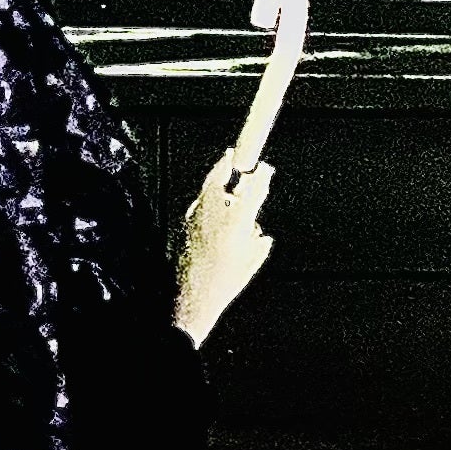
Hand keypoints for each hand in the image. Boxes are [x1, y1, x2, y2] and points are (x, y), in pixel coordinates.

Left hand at [175, 150, 273, 345]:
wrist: (191, 296)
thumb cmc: (224, 282)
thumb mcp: (250, 263)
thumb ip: (258, 244)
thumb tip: (260, 233)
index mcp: (236, 222)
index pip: (252, 191)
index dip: (261, 178)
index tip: (266, 169)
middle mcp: (214, 214)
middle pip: (219, 179)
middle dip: (225, 164)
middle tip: (231, 154)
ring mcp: (196, 218)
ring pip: (206, 191)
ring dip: (215, 180)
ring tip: (223, 172)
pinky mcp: (185, 225)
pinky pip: (198, 205)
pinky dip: (205, 199)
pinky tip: (211, 205)